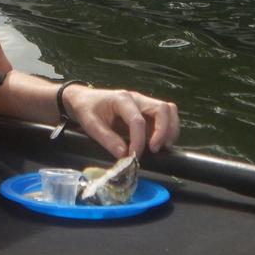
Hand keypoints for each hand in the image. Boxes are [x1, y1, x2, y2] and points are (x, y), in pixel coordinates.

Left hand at [63, 86, 179, 157]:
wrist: (85, 99)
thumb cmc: (87, 109)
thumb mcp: (90, 124)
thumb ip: (107, 139)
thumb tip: (124, 155)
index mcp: (121, 99)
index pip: (137, 120)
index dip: (139, 140)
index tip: (134, 156)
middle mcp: (137, 98)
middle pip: (162, 109)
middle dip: (163, 131)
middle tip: (154, 149)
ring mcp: (144, 103)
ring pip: (169, 110)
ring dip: (170, 129)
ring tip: (161, 147)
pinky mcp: (147, 111)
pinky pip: (166, 116)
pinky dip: (168, 130)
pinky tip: (159, 143)